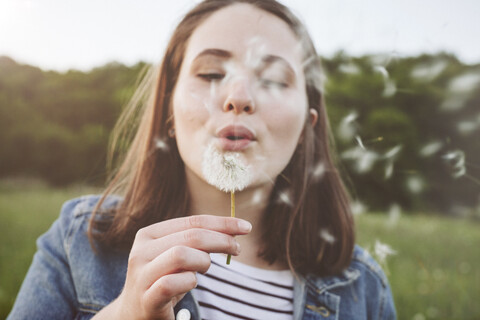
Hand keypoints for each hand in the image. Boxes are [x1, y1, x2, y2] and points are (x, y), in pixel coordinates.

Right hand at [94, 215, 251, 319]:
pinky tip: (191, 283)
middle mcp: (141, 251)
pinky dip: (189, 281)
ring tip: (204, 269)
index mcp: (149, 234)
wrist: (134, 314)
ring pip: (180, 254)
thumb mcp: (176, 256)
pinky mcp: (146, 299)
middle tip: (237, 249)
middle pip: (191, 236)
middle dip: (221, 240)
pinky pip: (171, 284)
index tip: (246, 228)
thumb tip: (233, 230)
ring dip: (203, 261)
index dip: (222, 223)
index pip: (192, 221)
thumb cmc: (163, 280)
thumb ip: (195, 241)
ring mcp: (141, 275)